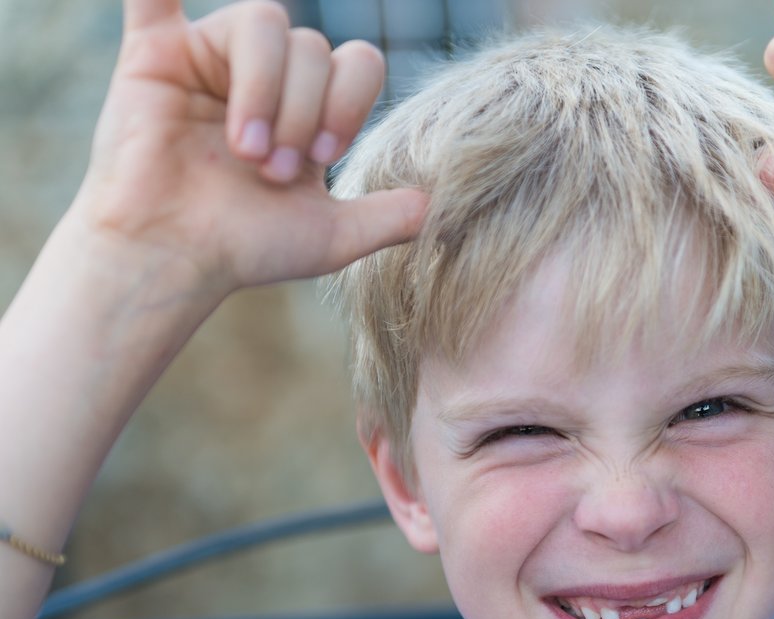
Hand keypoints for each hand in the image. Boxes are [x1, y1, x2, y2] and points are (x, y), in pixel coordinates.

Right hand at [74, 0, 426, 295]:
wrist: (173, 258)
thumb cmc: (245, 248)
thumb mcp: (331, 237)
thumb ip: (387, 218)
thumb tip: (435, 205)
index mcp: (310, 107)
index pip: (356, 62)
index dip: (349, 102)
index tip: (324, 156)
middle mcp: (267, 76)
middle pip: (312, 46)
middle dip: (302, 112)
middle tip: (273, 171)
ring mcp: (211, 60)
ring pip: (263, 21)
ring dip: (265, 87)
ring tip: (244, 149)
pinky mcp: (154, 55)